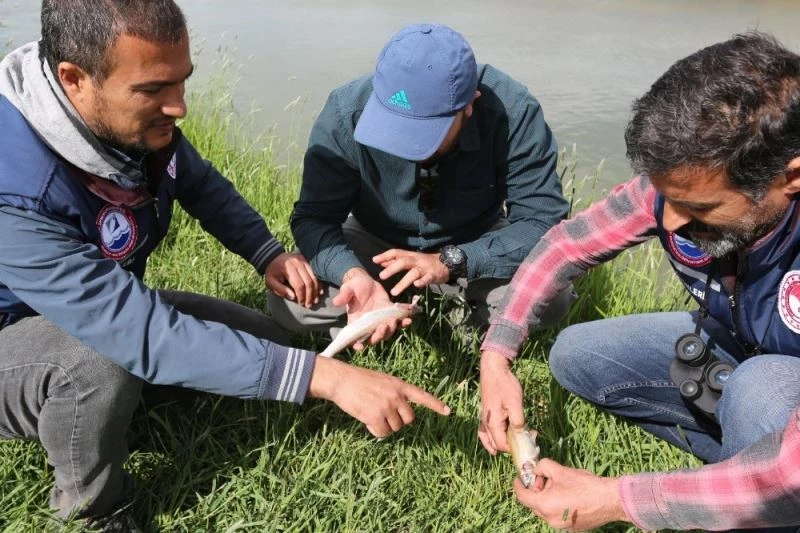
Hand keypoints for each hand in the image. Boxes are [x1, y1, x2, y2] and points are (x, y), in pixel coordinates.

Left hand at [265, 252, 321, 307]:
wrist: (273, 257)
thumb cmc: (272, 272)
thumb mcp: (270, 282)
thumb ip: (280, 290)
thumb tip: (293, 297)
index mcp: (289, 269)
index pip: (299, 285)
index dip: (302, 296)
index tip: (301, 304)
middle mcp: (298, 264)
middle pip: (309, 281)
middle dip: (310, 295)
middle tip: (309, 305)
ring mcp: (304, 261)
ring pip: (314, 278)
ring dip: (316, 291)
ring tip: (315, 301)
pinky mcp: (307, 261)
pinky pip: (315, 274)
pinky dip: (318, 284)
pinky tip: (320, 292)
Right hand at [308, 356, 450, 436]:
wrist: (342, 380)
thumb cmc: (359, 380)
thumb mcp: (382, 381)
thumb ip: (394, 394)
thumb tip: (400, 414)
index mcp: (399, 385)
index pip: (422, 396)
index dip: (435, 405)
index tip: (448, 411)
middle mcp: (397, 396)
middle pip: (409, 419)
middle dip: (399, 421)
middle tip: (384, 415)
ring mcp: (387, 406)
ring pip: (395, 428)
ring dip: (385, 426)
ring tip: (371, 413)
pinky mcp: (376, 416)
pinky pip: (382, 433)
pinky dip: (375, 431)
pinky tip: (367, 421)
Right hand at [334, 268, 411, 348]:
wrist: (366, 281)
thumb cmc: (354, 286)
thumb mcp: (348, 288)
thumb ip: (343, 295)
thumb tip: (336, 302)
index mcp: (355, 322)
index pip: (355, 338)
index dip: (357, 344)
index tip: (361, 347)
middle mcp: (368, 325)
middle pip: (374, 338)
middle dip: (379, 336)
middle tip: (383, 327)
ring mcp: (380, 321)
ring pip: (386, 333)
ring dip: (391, 330)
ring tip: (395, 322)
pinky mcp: (389, 314)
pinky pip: (398, 322)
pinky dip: (403, 323)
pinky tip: (409, 320)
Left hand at [372, 249, 449, 295]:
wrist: (446, 263)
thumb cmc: (424, 262)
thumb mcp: (410, 259)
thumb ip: (396, 260)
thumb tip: (381, 262)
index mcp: (409, 256)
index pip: (396, 253)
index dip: (385, 256)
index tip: (374, 260)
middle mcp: (416, 260)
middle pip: (403, 262)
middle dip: (392, 269)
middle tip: (381, 276)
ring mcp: (424, 268)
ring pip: (413, 273)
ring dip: (403, 282)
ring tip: (394, 292)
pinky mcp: (433, 275)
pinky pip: (427, 278)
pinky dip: (422, 282)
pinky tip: (416, 285)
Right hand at [478, 350, 524, 454]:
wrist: (493, 370)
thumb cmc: (505, 385)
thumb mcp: (515, 402)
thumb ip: (518, 420)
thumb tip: (521, 435)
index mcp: (493, 422)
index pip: (502, 445)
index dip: (515, 449)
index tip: (528, 444)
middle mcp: (486, 423)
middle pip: (496, 444)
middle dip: (510, 447)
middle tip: (525, 441)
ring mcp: (484, 418)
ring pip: (489, 439)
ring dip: (499, 445)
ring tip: (511, 448)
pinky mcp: (485, 413)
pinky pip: (485, 432)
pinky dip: (490, 439)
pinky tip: (495, 440)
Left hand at [514, 458, 627, 530]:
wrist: (610, 500)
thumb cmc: (584, 485)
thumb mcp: (560, 470)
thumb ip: (542, 467)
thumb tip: (536, 470)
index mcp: (545, 505)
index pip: (522, 497)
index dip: (518, 485)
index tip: (519, 478)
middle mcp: (550, 520)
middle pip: (534, 504)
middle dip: (535, 490)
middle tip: (543, 478)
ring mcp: (561, 527)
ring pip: (546, 510)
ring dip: (546, 498)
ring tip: (558, 486)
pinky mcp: (571, 528)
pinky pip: (557, 516)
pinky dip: (556, 506)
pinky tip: (567, 496)